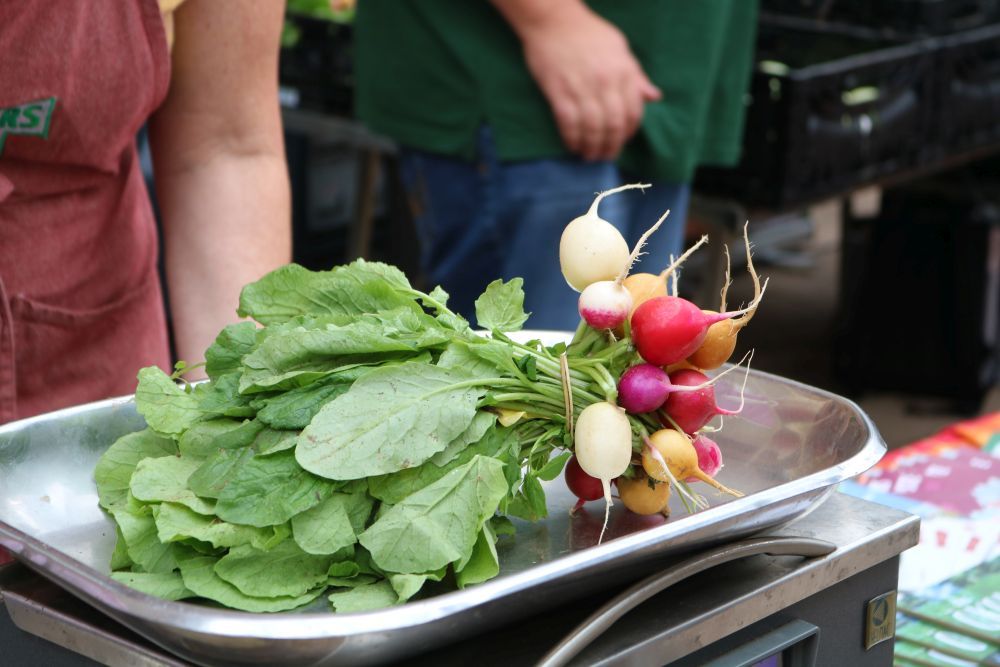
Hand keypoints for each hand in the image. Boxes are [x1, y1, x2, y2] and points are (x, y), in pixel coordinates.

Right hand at [498, 3, 660, 159]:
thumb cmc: (588, 33)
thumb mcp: (620, 49)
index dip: (629, 132)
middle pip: (613, 125)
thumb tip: (654, 97)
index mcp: (622, 71)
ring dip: (592, 147)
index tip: (622, 141)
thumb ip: (636, 75)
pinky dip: (572, 138)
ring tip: (589, 155)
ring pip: (592, 127)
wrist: (553, 20)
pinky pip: (568, 122)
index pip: (632, 112)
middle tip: (605, 155)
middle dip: (611, 146)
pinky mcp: (558, 90)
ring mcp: (581, 87)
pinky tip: (572, 145)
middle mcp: (605, 82)